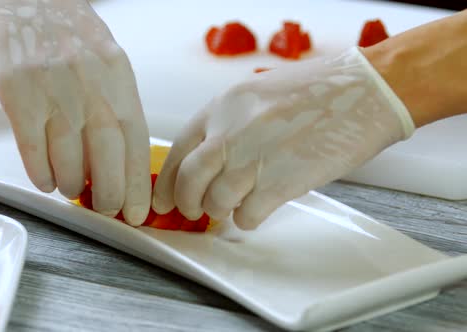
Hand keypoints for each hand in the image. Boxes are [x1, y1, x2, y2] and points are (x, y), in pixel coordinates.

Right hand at [0, 0, 150, 224]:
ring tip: (72, 187)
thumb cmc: (68, 28)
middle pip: (107, 159)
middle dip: (109, 194)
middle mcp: (91, 89)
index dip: (137, 184)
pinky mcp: (18, 95)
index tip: (137, 211)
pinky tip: (46, 179)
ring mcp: (54, 93)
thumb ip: (116, 102)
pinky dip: (40, 173)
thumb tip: (120, 153)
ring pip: (69, 161)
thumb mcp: (108, 59)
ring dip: (72, 185)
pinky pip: (32, 150)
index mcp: (119, 80)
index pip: (136, 144)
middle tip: (106, 207)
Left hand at [152, 47, 413, 229]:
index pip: (178, 151)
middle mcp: (230, 131)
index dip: (168, 182)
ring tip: (237, 205)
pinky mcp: (279, 182)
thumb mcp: (256, 95)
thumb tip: (208, 160)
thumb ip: (228, 124)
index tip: (165, 200)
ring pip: (215, 203)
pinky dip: (249, 219)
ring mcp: (253, 158)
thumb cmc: (317, 92)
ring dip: (222, 211)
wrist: (365, 91)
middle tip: (195, 211)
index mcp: (222, 107)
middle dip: (188, 204)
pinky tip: (260, 208)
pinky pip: (247, 216)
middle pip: (189, 182)